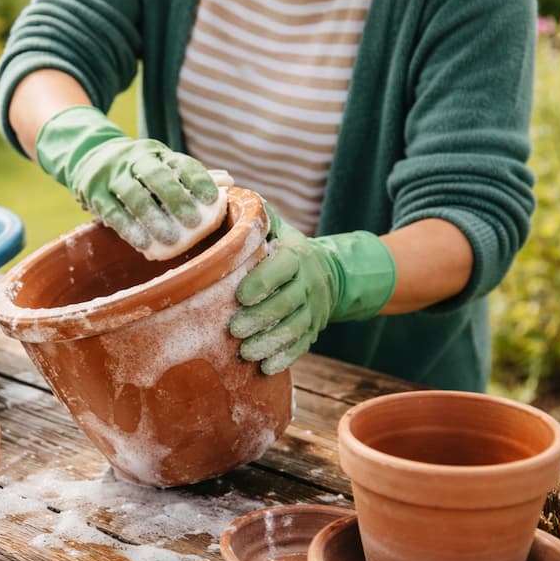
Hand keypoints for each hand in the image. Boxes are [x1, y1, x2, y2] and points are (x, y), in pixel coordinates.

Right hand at [35, 106, 218, 249]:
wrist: (88, 156)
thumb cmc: (137, 169)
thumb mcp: (162, 164)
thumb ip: (191, 175)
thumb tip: (229, 182)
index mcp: (158, 152)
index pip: (181, 162)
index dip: (198, 179)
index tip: (213, 199)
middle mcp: (135, 159)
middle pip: (157, 176)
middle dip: (176, 199)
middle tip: (193, 222)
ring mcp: (112, 174)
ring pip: (134, 194)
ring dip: (153, 218)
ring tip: (170, 239)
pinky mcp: (94, 191)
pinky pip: (112, 211)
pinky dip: (129, 228)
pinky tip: (144, 244)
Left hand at [229, 211, 396, 375]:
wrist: (331, 272)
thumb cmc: (288, 249)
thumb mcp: (279, 228)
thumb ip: (258, 216)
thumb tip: (228, 192)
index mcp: (297, 256)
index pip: (282, 268)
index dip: (262, 281)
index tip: (240, 295)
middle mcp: (309, 283)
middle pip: (286, 303)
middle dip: (260, 318)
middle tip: (233, 330)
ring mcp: (314, 309)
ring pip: (294, 328)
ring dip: (270, 342)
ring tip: (245, 352)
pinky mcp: (314, 329)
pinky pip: (302, 345)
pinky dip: (285, 358)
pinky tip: (266, 367)